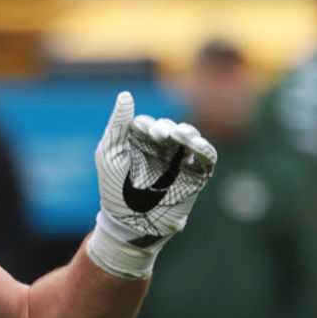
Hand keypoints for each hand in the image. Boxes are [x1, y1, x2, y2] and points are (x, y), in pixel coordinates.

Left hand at [88, 91, 216, 277]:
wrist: (129, 223)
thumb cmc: (114, 189)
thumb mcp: (109, 154)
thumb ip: (118, 125)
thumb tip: (126, 94)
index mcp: (138, 144)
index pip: (146, 124)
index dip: (145, 124)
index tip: (142, 131)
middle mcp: (159, 150)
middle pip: (169, 127)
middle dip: (165, 127)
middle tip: (158, 134)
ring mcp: (178, 161)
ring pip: (190, 137)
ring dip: (186, 132)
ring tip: (178, 135)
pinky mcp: (195, 175)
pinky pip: (207, 156)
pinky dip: (205, 147)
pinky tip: (196, 145)